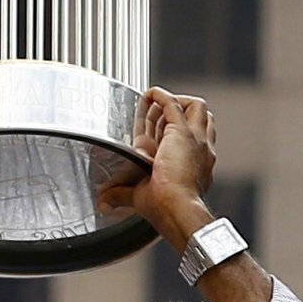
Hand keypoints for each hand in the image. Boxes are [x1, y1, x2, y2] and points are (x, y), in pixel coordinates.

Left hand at [130, 89, 220, 243]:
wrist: (176, 207)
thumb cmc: (165, 206)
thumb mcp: (140, 196)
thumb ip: (121, 195)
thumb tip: (104, 201)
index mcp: (190, 165)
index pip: (183, 139)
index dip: (167, 131)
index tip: (152, 131)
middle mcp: (198, 151)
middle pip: (198, 120)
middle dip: (176, 112)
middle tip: (155, 114)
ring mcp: (195, 139)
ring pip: (195, 107)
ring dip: (174, 101)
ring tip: (155, 102)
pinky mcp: (182, 130)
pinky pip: (174, 103)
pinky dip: (161, 95)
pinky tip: (150, 93)